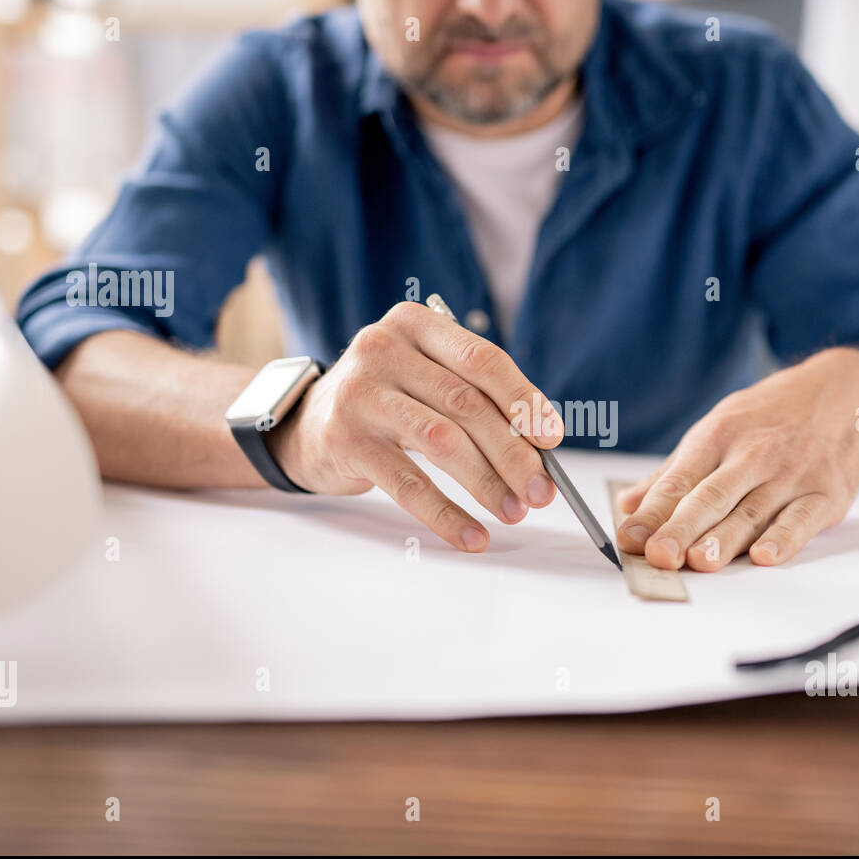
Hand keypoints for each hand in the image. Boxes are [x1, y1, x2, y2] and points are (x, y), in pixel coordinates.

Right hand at [268, 301, 562, 550]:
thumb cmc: (386, 401)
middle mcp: (383, 349)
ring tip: (513, 511)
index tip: (552, 439)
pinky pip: (408, 484)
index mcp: (415, 323)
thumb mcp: (426, 379)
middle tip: (541, 491)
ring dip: (487, 483)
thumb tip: (540, 450)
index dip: (524, 401)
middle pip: (467, 404)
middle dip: (513, 453)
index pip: (483, 359)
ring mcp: (360, 393)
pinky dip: (446, 514)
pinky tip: (472, 535)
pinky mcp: (345, 440)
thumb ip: (476, 399)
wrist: (305, 424)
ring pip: (442, 442)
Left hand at [616, 348, 858, 570]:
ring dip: (725, 539)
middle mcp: (754, 454)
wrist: (845, 394)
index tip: (629, 539)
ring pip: (753, 512)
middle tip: (659, 555)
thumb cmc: (769, 418)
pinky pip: (802, 519)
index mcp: (718, 436)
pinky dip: (784, 538)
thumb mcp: (719, 428)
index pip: (679, 480)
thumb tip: (628, 505)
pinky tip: (764, 556)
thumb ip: (673, 472)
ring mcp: (792, 474)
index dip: (653, 512)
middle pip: (712, 497)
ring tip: (700, 563)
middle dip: (682, 528)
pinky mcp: (827, 493)